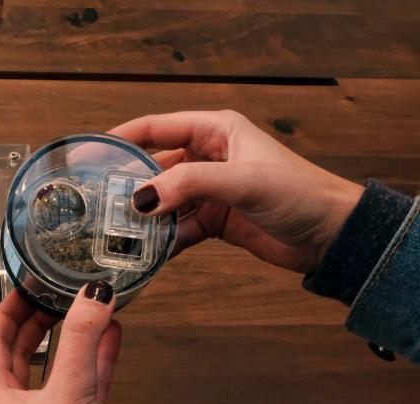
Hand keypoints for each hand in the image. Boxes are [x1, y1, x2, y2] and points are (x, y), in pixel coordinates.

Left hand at [0, 284, 135, 403]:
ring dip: (70, 339)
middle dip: (38, 321)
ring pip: (54, 368)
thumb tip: (93, 293)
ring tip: (86, 308)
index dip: (8, 310)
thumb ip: (82, 340)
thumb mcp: (71, 394)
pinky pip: (82, 385)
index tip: (25, 284)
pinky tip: (112, 338)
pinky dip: (95, 361)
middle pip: (20, 352)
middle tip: (55, 292)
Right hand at [109, 110, 363, 272]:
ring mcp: (208, 191)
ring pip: (162, 202)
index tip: (90, 156)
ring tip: (114, 235)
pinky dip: (161, 243)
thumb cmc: (298, 194)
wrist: (332, 235)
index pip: (156, 128)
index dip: (122, 139)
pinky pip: (176, 230)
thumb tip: (139, 200)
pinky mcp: (213, 221)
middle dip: (127, 187)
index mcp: (214, 131)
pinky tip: (144, 255)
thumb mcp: (241, 181)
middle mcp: (207, 157)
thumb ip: (189, 184)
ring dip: (142, 219)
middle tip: (96, 205)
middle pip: (153, 168)